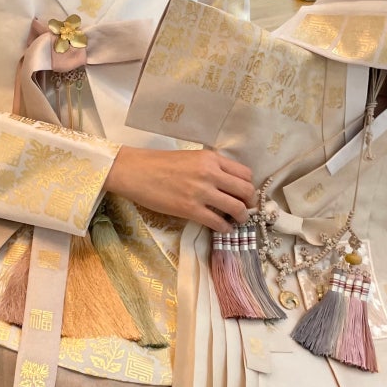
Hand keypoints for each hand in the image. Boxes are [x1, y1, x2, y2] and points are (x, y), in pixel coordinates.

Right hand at [105, 146, 254, 231]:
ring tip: (237, 221)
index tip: (245, 194)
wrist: (136, 172)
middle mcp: (210, 173)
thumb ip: (211, 167)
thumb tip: (227, 182)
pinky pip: (217, 222)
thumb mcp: (191, 157)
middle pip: (246, 191)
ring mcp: (201, 192)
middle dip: (250, 203)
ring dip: (241, 217)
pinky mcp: (190, 209)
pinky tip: (222, 228)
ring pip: (236, 208)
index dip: (248, 186)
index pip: (245, 173)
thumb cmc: (160, 164)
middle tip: (246, 209)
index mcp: (211, 158)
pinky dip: (224, 228)